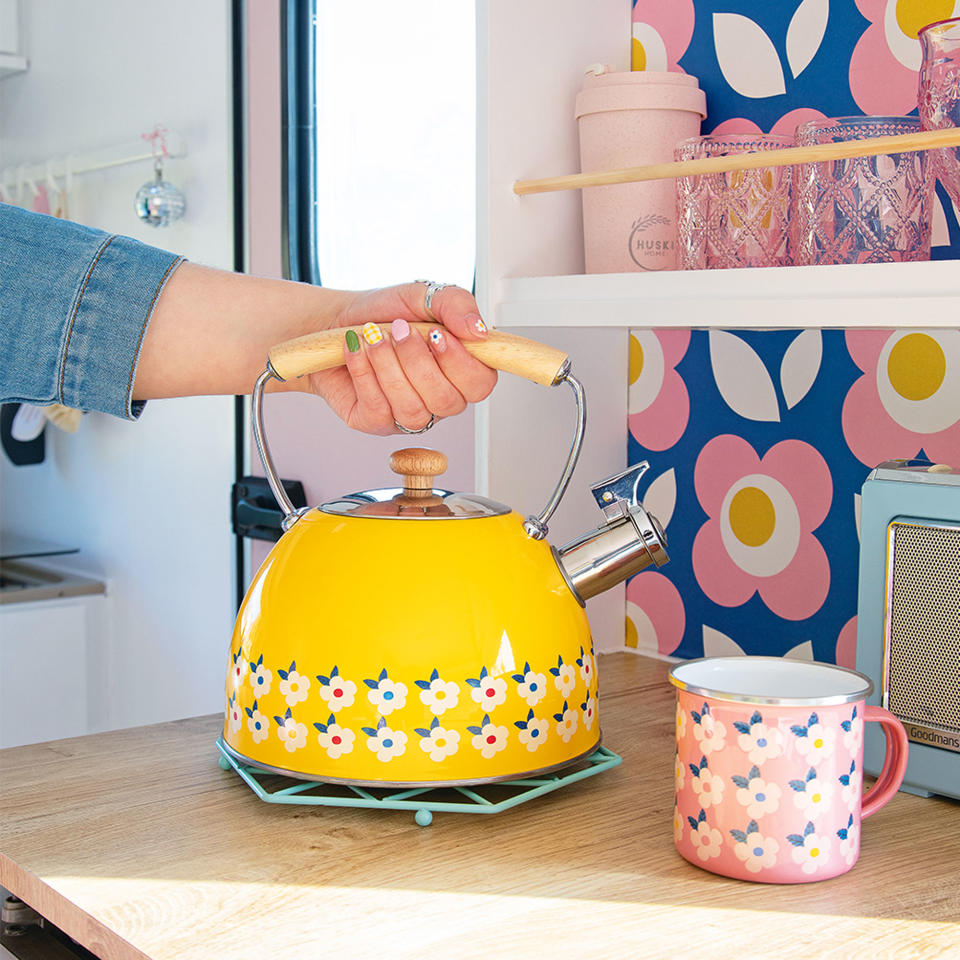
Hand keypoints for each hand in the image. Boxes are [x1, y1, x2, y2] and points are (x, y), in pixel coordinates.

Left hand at [305, 282, 497, 434]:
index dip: (461, 364)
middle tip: (397, 329)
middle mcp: (439, 398)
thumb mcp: (423, 296)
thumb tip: (478, 329)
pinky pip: (378, 410)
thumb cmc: (384, 312)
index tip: (437, 334)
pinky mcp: (375, 422)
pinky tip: (357, 351)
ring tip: (373, 337)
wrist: (337, 319)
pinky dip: (364, 373)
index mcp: (460, 370)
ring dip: (388, 365)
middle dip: (417, 360)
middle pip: (447, 400)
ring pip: (412, 408)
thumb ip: (456, 304)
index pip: (481, 385)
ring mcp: (409, 415)